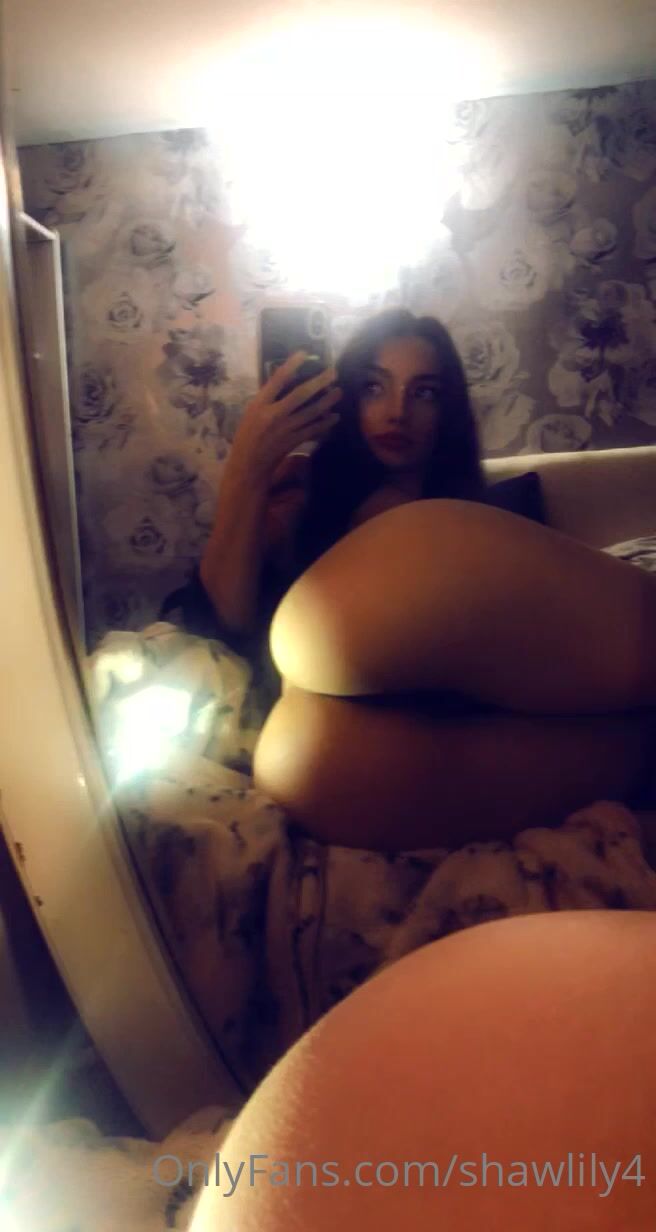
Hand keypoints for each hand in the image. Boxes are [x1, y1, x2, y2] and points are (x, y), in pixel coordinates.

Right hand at [229, 352, 342, 487]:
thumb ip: (268, 398)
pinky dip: (325, 423)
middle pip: (300, 395)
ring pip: (311, 412)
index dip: (291, 365)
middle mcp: (273, 415)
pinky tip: (334, 417)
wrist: (248, 464)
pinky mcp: (294, 442)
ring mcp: (285, 429)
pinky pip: (313, 430)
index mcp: (259, 405)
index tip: (304, 353)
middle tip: (333, 372)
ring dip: (327, 402)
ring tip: (338, 392)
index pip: (276, 380)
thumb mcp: (251, 412)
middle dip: (319, 382)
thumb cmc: (247, 435)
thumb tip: (289, 382)